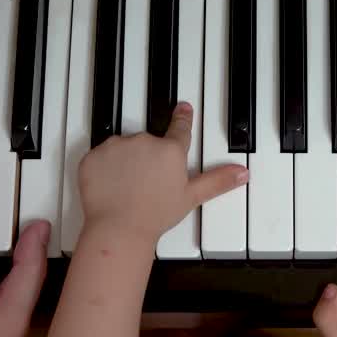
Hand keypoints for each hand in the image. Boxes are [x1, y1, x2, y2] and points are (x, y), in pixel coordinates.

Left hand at [78, 101, 247, 246]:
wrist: (118, 228)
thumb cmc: (155, 215)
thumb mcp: (191, 197)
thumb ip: (217, 180)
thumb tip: (242, 173)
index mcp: (170, 150)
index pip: (180, 127)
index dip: (183, 117)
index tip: (183, 107)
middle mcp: (144, 141)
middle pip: (149, 142)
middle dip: (148, 157)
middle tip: (147, 182)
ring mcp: (117, 146)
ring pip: (123, 148)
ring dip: (125, 161)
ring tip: (128, 187)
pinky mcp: (94, 155)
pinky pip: (101, 157)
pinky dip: (104, 168)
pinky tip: (110, 186)